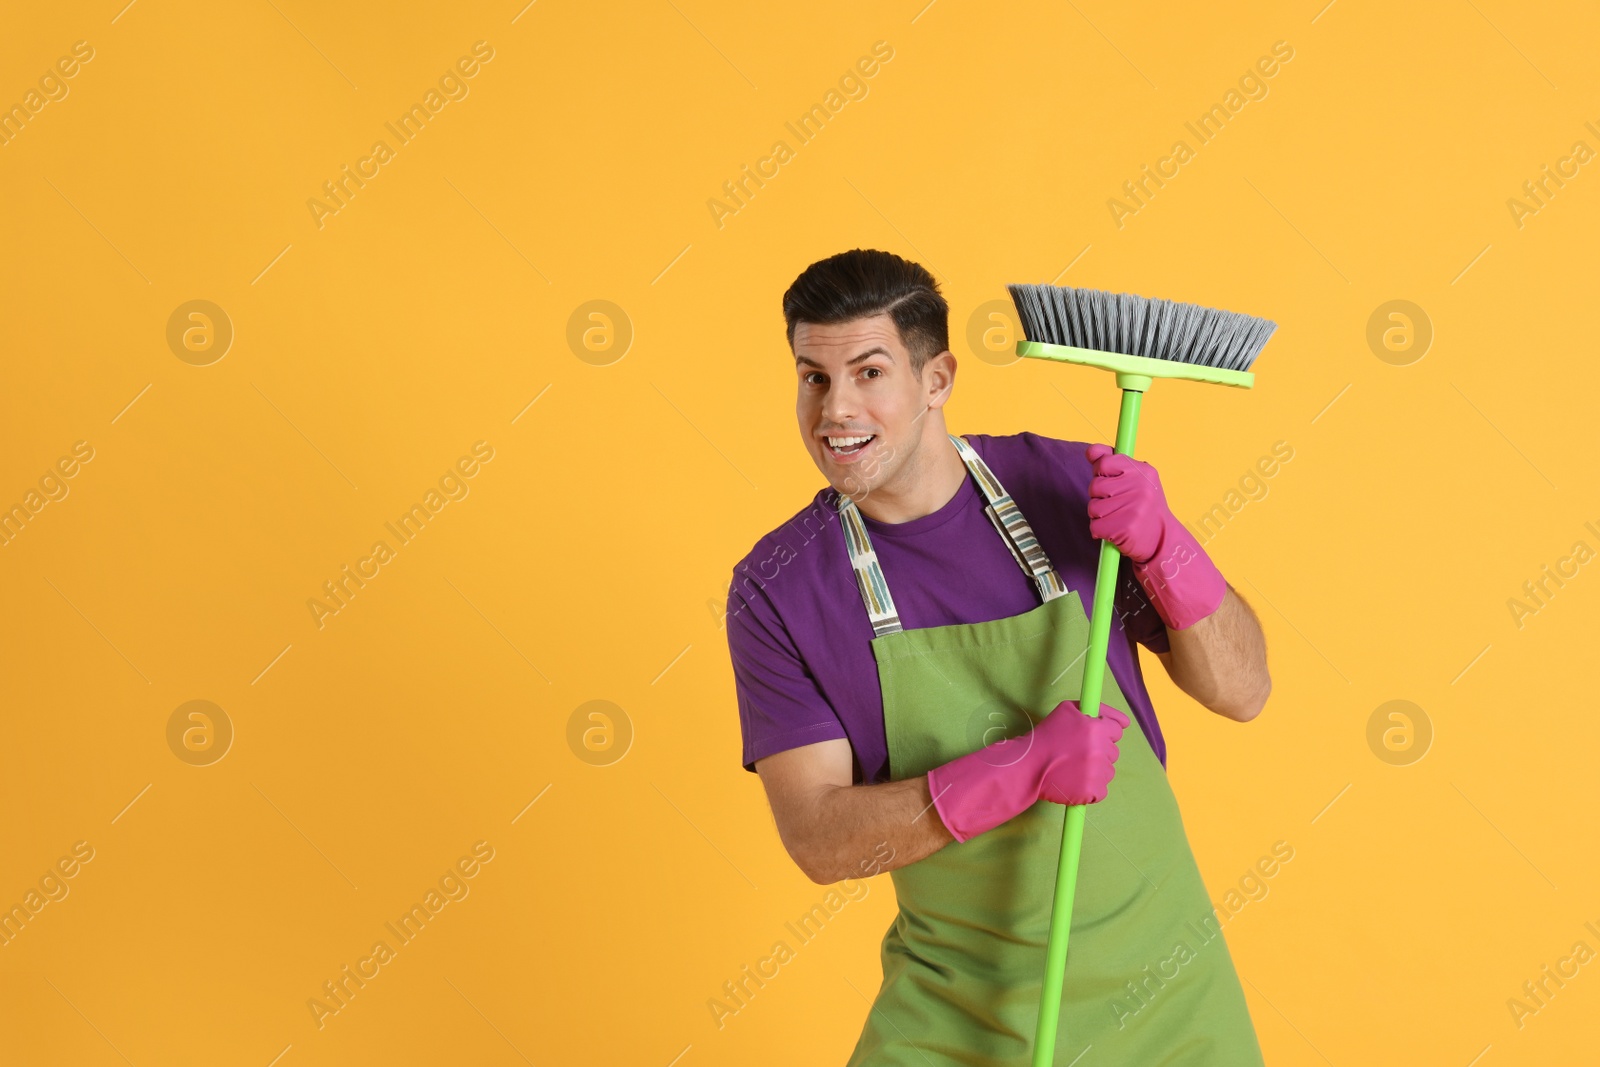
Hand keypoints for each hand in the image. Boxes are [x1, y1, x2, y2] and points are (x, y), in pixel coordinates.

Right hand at [926, 701, 1128, 843]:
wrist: (1028, 766)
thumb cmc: (1046, 736)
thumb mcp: (1067, 710)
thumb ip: (1095, 709)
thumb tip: (1124, 722)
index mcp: (1095, 728)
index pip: (1117, 730)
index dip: (1103, 731)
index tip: (1090, 736)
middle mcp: (1100, 750)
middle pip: (1113, 751)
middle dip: (1099, 751)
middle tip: (1076, 752)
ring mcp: (1097, 773)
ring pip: (1109, 771)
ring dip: (1095, 770)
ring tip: (1073, 767)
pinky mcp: (1093, 792)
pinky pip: (1101, 790)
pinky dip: (1090, 788)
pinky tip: (1074, 781)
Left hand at [1085, 442, 1225, 629]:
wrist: (1163, 541)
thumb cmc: (1144, 508)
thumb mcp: (1134, 480)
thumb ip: (1110, 463)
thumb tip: (1091, 450)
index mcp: (1143, 470)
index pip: (1104, 463)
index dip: (1102, 475)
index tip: (1113, 484)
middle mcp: (1140, 486)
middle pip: (1095, 486)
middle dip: (1100, 498)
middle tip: (1120, 506)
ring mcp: (1134, 507)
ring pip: (1092, 508)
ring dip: (1100, 517)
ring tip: (1120, 519)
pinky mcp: (1125, 528)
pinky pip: (1094, 527)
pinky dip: (1101, 532)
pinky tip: (1117, 532)